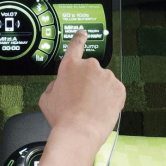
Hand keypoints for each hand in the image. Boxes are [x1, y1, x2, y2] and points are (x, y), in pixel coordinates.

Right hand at [39, 30, 124, 147]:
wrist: (80, 132)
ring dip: (99, 90)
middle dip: (87, 81)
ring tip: (91, 107)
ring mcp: (106, 76)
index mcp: (69, 65)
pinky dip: (110, 98)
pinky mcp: (119, 88)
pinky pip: (114, 90)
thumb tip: (61, 84)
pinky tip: (101, 109)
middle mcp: (89, 66)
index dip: (79, 37)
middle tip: (81, 98)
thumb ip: (54, 85)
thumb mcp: (46, 98)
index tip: (83, 33)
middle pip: (90, 70)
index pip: (75, 45)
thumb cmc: (61, 117)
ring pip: (103, 81)